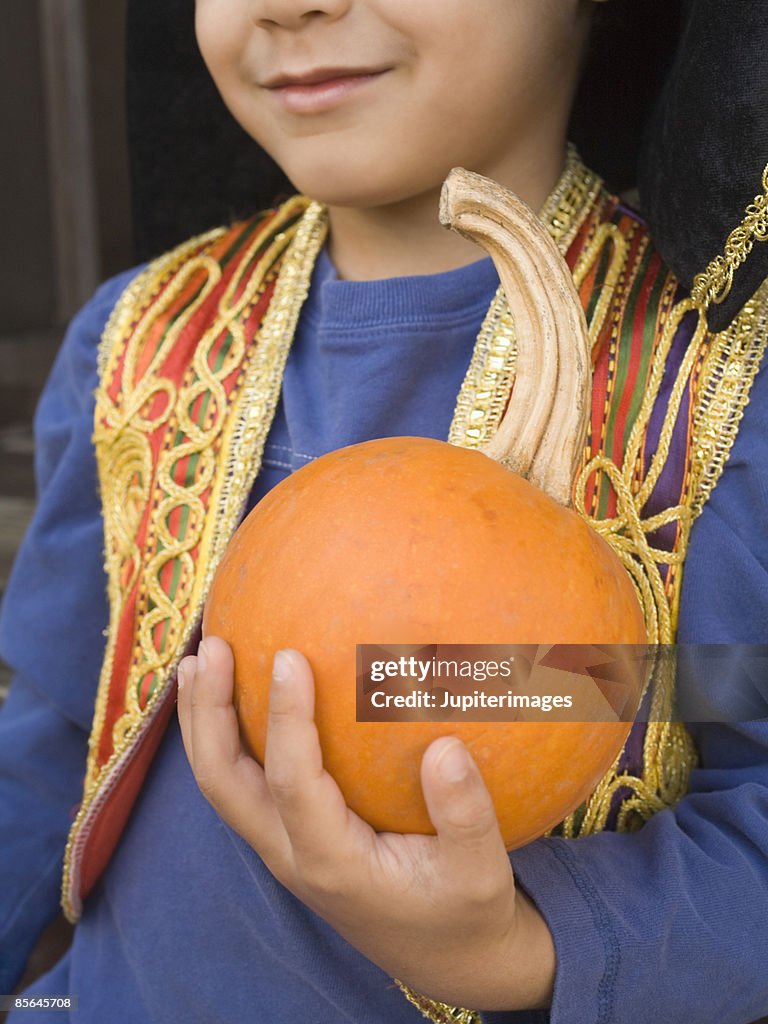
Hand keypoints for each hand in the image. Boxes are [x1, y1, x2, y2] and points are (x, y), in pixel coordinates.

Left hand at [176, 636, 554, 1009]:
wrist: (446, 956)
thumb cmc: (464, 911)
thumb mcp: (482, 875)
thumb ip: (466, 817)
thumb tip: (446, 747)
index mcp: (332, 863)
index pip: (291, 783)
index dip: (286, 718)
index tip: (289, 655)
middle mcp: (291, 854)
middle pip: (223, 782)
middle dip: (209, 714)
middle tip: (210, 647)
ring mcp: (283, 846)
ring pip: (222, 782)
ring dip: (204, 721)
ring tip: (198, 658)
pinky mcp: (289, 835)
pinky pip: (243, 780)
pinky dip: (227, 734)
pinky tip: (235, 690)